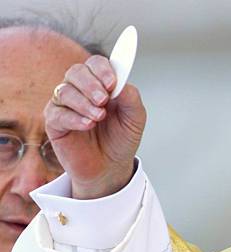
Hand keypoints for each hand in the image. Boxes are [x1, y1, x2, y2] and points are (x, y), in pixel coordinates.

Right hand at [44, 55, 146, 198]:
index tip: (112, 83)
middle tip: (103, 100)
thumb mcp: (135, 119)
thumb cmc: (121, 140)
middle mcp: (81, 90)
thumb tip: (122, 82)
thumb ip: (131, 98)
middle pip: (76, 72)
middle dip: (91, 84)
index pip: (96, 64)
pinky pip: (57, 113)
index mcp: (101, 84)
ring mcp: (65, 105)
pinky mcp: (54, 123)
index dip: (102, 70)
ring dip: (84, 103)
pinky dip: (74, 118)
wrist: (111, 168)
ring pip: (64, 91)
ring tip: (99, 117)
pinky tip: (87, 125)